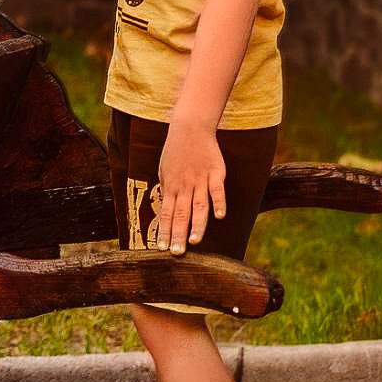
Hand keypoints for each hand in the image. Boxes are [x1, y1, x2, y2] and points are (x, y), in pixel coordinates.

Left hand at [154, 122, 226, 255]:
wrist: (190, 128)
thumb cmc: (175, 151)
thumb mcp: (164, 171)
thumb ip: (167, 191)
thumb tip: (165, 209)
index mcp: (171, 187)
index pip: (166, 214)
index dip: (164, 232)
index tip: (162, 249)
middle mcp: (184, 186)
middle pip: (181, 214)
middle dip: (178, 234)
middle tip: (176, 252)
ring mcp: (200, 180)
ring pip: (198, 206)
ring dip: (197, 224)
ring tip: (195, 242)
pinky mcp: (215, 173)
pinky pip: (217, 189)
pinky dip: (218, 202)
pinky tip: (219, 216)